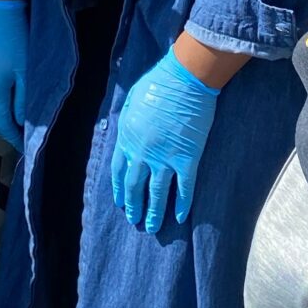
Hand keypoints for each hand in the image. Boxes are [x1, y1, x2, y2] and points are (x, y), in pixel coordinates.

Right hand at [0, 0, 28, 150]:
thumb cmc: (16, 40)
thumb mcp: (25, 72)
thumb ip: (23, 100)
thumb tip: (22, 122)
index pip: (2, 124)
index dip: (14, 137)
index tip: (25, 147)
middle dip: (5, 132)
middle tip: (20, 137)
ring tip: (14, 123)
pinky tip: (5, 104)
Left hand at [111, 46, 218, 234]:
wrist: (184, 80)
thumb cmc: (158, 82)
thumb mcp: (132, 99)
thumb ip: (127, 120)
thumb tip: (124, 132)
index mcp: (128, 137)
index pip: (119, 170)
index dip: (119, 189)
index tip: (120, 202)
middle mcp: (143, 153)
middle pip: (135, 186)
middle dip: (134, 206)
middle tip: (134, 220)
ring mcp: (165, 158)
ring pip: (157, 193)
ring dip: (154, 213)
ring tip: (152, 227)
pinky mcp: (188, 159)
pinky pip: (184, 188)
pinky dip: (182, 204)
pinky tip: (180, 217)